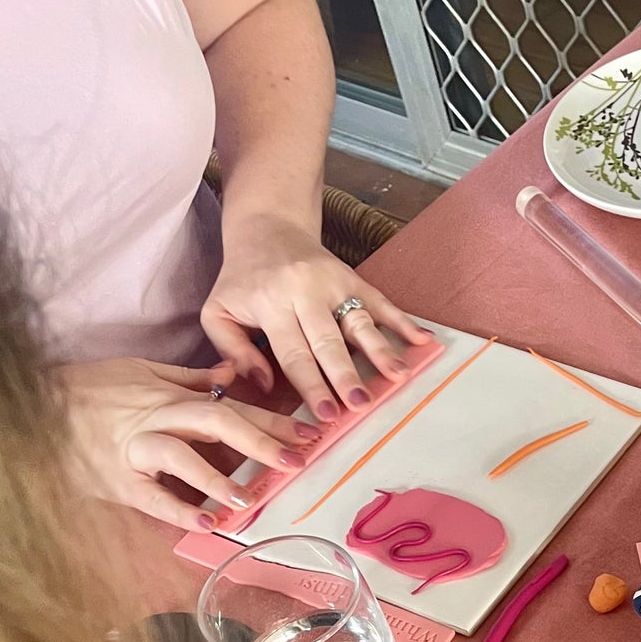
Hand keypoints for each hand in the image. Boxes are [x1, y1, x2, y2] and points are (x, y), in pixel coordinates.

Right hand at [60, 357, 313, 527]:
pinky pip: (151, 496)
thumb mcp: (145, 373)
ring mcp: (137, 450)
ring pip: (180, 456)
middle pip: (216, 423)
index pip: (230, 406)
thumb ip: (192, 380)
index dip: (271, 419)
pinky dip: (178, 511)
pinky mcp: (120, 480)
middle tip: (297, 459)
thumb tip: (232, 375)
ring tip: (249, 498)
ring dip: (217, 478)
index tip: (308, 433)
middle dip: (260, 440)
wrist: (43, 410)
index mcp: (172, 398)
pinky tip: (207, 524)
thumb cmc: (97, 392)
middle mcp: (159, 420)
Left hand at [204, 212, 431, 421]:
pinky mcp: (353, 277)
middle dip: (346, 375)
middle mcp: (304, 291)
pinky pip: (381, 301)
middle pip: (329, 341)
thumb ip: (233, 351)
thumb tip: (264, 384)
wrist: (265, 227)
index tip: (327, 414)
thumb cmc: (242, 280)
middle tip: (361, 404)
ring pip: (360, 322)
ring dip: (381, 351)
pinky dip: (403, 321)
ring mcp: (333, 282)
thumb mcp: (217, 312)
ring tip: (398, 377)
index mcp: (270, 303)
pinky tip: (424, 340)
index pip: (294, 353)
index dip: (312, 386)